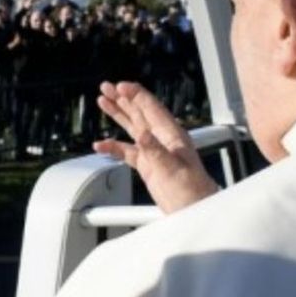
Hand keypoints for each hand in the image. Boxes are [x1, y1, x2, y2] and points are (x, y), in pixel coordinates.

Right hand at [92, 81, 217, 212]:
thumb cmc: (192, 190)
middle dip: (123, 99)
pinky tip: (101, 145)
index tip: (120, 86)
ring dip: (118, 115)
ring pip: (133, 127)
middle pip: (140, 113)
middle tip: (107, 87)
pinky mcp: (148, 165)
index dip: (136, 95)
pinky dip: (114, 147)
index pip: (152, 108)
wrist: (194, 210)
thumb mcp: (172, 169)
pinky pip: (127, 152)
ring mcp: (154, 152)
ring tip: (103, 102)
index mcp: (172, 135)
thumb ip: (156, 151)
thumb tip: (142, 135)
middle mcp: (163, 140)